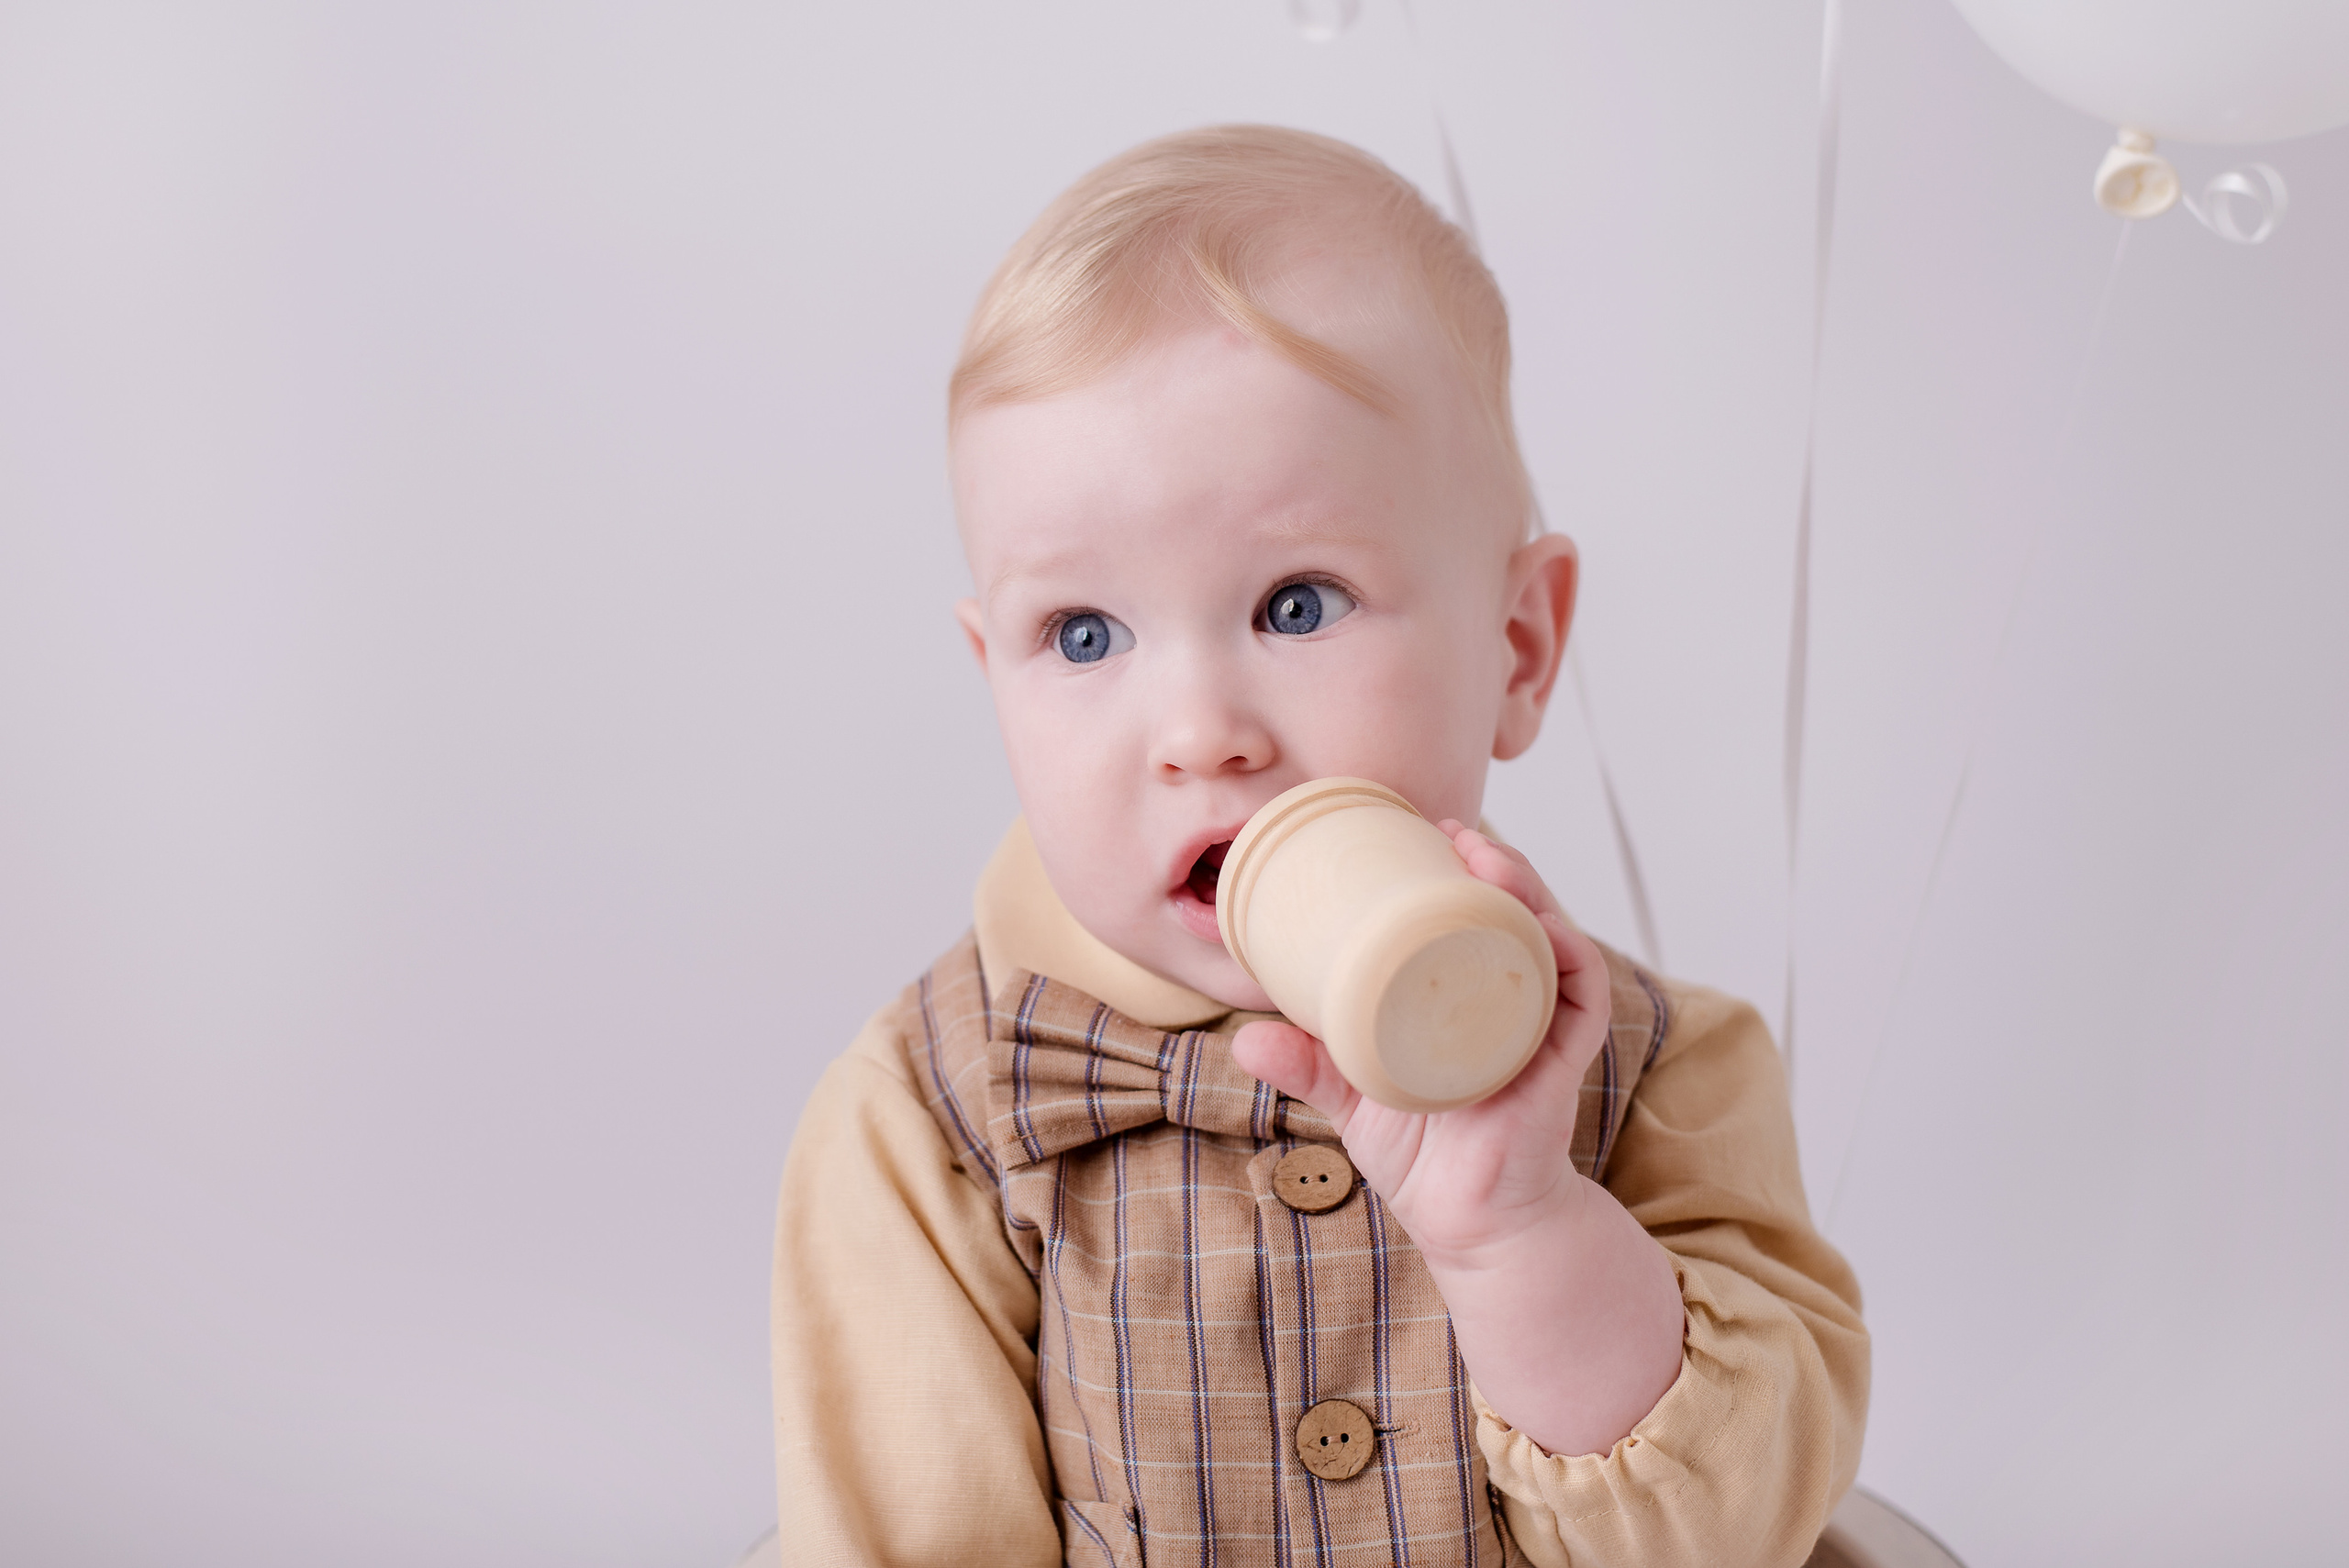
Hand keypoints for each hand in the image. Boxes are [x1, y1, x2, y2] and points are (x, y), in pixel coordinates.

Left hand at [1232, 822, 1683, 1455]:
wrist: (1471, 1225)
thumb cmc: (1421, 1155)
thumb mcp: (1350, 1096)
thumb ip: (1304, 1065)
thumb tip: (1244, 1038)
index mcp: (1461, 994)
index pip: (1469, 914)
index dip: (1455, 866)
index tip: (1422, 826)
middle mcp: (1507, 998)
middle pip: (1514, 910)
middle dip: (1493, 861)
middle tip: (1453, 830)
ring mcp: (1538, 1025)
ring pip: (1548, 935)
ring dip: (1525, 889)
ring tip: (1485, 859)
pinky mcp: (1562, 1059)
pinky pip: (1579, 993)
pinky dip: (1565, 953)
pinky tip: (1538, 925)